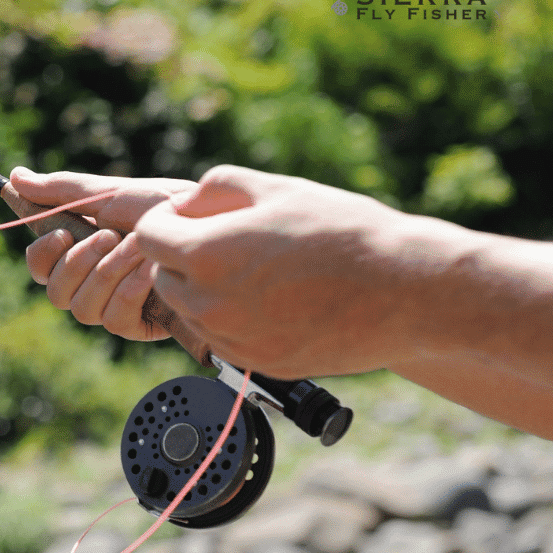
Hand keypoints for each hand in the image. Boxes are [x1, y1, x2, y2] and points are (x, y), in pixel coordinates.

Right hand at [9, 166, 196, 340]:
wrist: (213, 227)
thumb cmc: (166, 206)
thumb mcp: (111, 193)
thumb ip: (63, 190)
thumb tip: (14, 177)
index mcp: (81, 247)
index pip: (40, 265)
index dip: (41, 254)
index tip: (60, 233)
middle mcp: (93, 279)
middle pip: (54, 292)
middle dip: (77, 263)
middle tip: (108, 236)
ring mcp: (114, 303)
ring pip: (81, 308)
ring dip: (109, 272)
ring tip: (139, 247)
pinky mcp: (139, 324)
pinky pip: (113, 318)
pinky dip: (130, 290)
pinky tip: (151, 272)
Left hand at [135, 164, 424, 377]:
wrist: (405, 291)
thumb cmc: (342, 231)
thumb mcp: (275, 188)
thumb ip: (215, 188)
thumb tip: (184, 205)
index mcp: (205, 255)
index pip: (147, 237)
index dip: (166, 220)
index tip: (191, 216)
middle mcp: (209, 303)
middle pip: (162, 276)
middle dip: (182, 255)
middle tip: (228, 241)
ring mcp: (231, 339)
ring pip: (190, 310)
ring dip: (206, 288)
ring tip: (257, 269)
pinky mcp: (255, 364)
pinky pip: (220, 338)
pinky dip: (231, 319)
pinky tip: (274, 300)